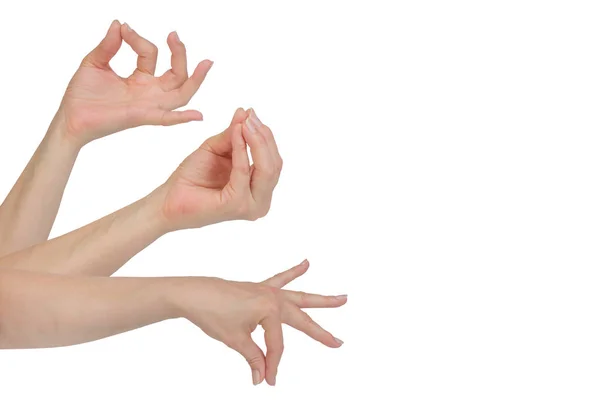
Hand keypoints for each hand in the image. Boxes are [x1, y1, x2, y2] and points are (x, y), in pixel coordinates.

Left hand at [59, 20, 211, 146]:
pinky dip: (182, 118)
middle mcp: (149, 93)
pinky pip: (166, 118)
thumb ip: (108, 45)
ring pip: (182, 93)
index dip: (138, 39)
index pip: (151, 54)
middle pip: (178, 74)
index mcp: (140, 79)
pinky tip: (198, 115)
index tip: (123, 30)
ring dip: (196, 79)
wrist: (70, 117)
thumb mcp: (95, 62)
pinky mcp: (140, 116)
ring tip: (207, 63)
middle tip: (174, 35)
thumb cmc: (82, 95)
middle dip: (180, 54)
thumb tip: (118, 24)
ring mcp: (148, 105)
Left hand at [160, 107, 282, 228]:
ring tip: (245, 122)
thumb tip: (247, 112)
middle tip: (250, 115)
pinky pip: (244, 172)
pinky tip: (237, 134)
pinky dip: (241, 151)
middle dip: (263, 137)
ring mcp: (250, 206)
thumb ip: (234, 134)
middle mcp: (259, 201)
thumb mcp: (217, 149)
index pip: (273, 161)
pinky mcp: (237, 205)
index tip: (252, 113)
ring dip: (257, 141)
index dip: (265, 136)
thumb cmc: (192, 177)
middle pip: (274, 164)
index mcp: (258, 189)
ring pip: (266, 169)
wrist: (169, 198)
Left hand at [170, 260, 346, 385]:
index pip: (277, 344)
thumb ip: (253, 357)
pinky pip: (281, 279)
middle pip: (301, 319)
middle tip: (338, 342)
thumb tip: (262, 377)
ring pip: (300, 296)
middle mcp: (273, 297)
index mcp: (269, 309)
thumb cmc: (212, 313)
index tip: (268, 380)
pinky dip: (294, 272)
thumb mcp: (235, 340)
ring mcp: (267, 290)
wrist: (193, 294)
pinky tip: (306, 264)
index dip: (273, 364)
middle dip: (320, 332)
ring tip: (341, 299)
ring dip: (320, 299)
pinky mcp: (260, 288)